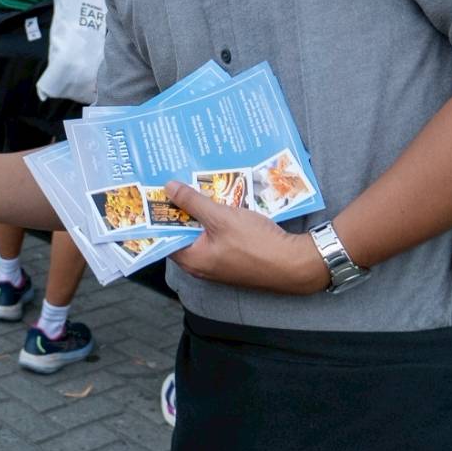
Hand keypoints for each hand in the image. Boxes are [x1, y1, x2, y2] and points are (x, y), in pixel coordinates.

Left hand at [163, 181, 329, 294]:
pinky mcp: (236, 259)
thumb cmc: (256, 244)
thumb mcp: (221, 217)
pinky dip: (218, 221)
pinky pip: (219, 237)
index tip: (157, 194)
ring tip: (199, 187)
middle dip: (182, 210)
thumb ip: (193, 202)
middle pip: (184, 234)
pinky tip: (223, 202)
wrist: (294, 264)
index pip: (165, 236)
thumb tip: (169, 188)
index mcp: (192, 260)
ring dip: (203, 213)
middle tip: (177, 184)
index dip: (160, 215)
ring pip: (204, 234)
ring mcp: (220, 264)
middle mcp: (202, 266)